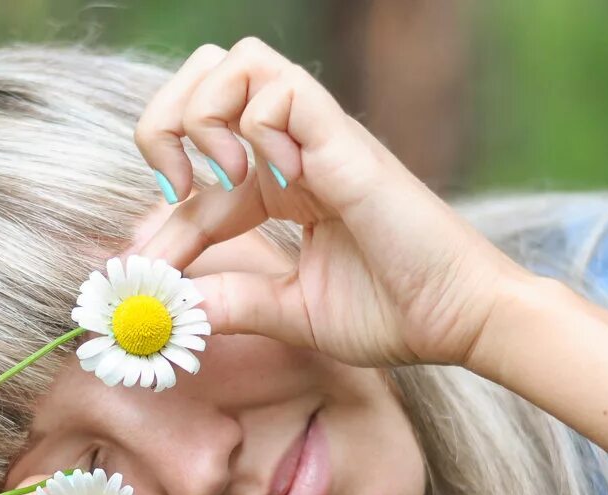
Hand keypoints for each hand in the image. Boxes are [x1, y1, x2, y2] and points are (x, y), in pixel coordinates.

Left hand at [134, 37, 525, 367]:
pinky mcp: (343, 139)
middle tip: (177, 192)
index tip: (147, 268)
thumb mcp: (293, 312)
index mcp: (286, 187)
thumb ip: (235, 301)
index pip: (200, 175)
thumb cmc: (395, 312)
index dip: (163, 219)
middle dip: (166, 125)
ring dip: (205, 115)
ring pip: (238, 61)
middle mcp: (297, 149)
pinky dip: (255, 127)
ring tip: (223, 180)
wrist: (460, 320)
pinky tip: (275, 182)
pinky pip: (278, 88)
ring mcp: (320, 138)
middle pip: (207, 76)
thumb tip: (172, 306)